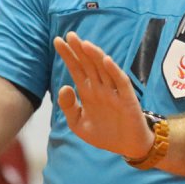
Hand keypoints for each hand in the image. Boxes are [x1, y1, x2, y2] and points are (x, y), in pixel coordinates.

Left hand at [53, 32, 153, 159]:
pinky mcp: (127, 99)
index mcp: (88, 92)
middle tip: (70, 35)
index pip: (77, 69)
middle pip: (89, 65)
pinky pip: (121, 82)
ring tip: (84, 44)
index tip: (58, 41)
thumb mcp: (79, 124)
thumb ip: (69, 107)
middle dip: (79, 50)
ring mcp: (114, 92)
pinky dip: (114, 71)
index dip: (68, 55)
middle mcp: (100, 88)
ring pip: (104, 69)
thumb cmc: (104, 134)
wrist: (127, 148)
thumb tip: (64, 87)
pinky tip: (106, 61)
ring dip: (95, 56)